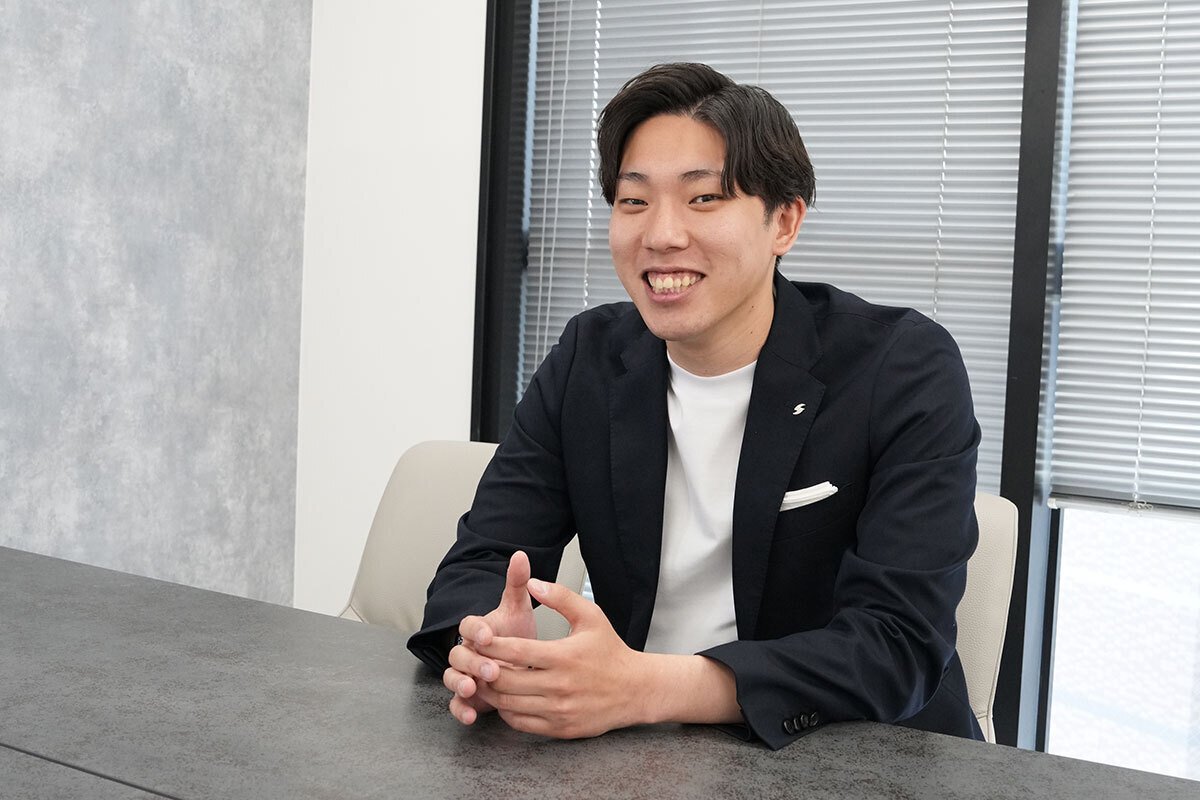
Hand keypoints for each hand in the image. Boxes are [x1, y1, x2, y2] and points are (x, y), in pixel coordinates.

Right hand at [443, 551, 538, 724]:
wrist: (521, 662)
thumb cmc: (516, 635)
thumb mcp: (518, 609)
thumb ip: (517, 584)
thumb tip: (521, 555)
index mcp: (478, 629)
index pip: (468, 625)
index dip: (475, 630)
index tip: (488, 635)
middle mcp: (466, 651)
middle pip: (457, 653)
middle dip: (472, 660)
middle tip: (490, 668)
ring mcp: (464, 674)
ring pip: (452, 677)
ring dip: (460, 683)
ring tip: (472, 688)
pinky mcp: (468, 696)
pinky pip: (456, 703)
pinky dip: (460, 709)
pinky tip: (471, 715)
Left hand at [468, 576, 653, 738]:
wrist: (635, 689)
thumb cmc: (610, 651)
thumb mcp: (590, 616)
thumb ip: (560, 596)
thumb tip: (533, 581)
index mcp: (564, 656)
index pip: (515, 651)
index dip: (491, 645)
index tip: (479, 638)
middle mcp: (560, 686)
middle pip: (506, 681)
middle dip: (484, 670)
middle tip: (474, 660)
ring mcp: (559, 710)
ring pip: (509, 704)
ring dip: (491, 691)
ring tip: (483, 678)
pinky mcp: (560, 729)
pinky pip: (520, 723)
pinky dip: (506, 710)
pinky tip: (505, 697)